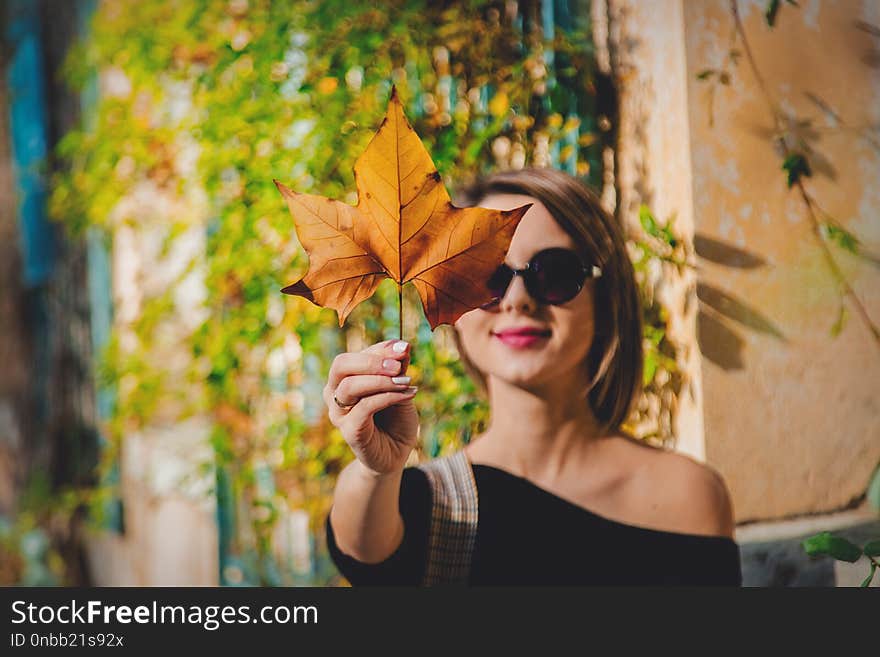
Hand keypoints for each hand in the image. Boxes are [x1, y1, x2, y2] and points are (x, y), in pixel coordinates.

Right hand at [323, 338, 419, 475]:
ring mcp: (339, 414)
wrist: (395, 455)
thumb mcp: (400, 388)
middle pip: (341, 365)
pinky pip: (365, 407)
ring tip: (406, 380)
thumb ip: (398, 369)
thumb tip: (403, 345)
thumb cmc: (395, 420)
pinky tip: (409, 394)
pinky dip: (389, 396)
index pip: (354, 356)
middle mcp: (335, 394)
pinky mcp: (349, 431)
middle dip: (371, 361)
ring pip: (350, 386)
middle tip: (399, 365)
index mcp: (343, 380)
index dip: (379, 349)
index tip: (404, 348)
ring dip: (381, 380)